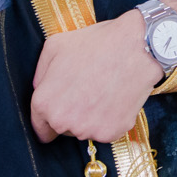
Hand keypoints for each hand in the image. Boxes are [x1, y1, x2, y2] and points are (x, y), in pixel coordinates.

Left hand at [29, 9, 162, 143]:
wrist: (136, 48)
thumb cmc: (96, 44)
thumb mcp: (55, 46)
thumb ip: (40, 72)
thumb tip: (40, 88)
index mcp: (44, 103)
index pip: (40, 128)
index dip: (48, 120)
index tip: (61, 111)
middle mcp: (63, 122)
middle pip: (63, 129)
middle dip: (71, 114)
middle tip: (86, 90)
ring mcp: (88, 129)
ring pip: (85, 130)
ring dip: (91, 117)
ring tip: (103, 90)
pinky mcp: (112, 133)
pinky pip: (106, 130)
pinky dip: (111, 119)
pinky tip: (115, 97)